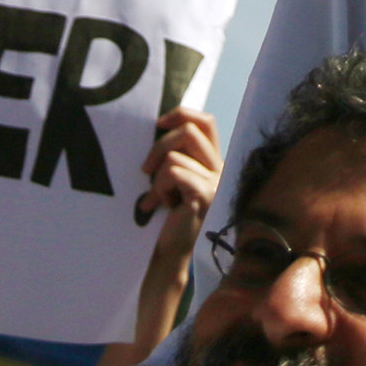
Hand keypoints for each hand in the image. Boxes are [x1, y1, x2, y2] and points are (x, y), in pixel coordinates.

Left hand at [133, 107, 220, 241]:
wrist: (171, 251)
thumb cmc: (168, 214)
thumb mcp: (172, 178)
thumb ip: (174, 153)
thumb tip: (159, 124)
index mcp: (214, 161)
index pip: (206, 121)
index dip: (181, 114)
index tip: (158, 124)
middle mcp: (220, 169)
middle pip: (189, 130)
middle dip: (158, 146)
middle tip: (145, 169)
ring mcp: (216, 182)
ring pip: (174, 156)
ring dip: (157, 177)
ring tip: (158, 197)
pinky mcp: (205, 195)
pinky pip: (173, 173)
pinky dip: (159, 188)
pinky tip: (161, 205)